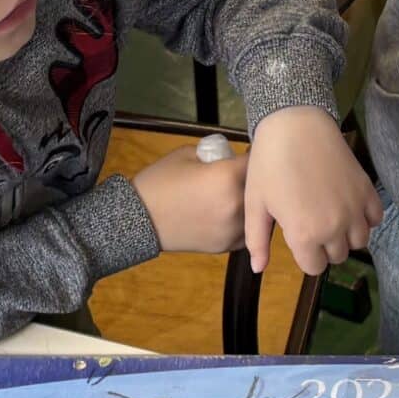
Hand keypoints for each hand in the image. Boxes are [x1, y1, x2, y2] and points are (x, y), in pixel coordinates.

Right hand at [135, 140, 249, 254]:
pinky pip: (245, 230)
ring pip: (255, 212)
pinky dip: (241, 222)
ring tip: (235, 194)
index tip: (252, 153)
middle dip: (254, 179)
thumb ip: (216, 152)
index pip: (256, 161)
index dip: (254, 155)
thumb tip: (233, 155)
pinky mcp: (226, 245)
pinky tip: (228, 212)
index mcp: (227, 177)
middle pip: (259, 188)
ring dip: (250, 203)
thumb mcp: (187, 154)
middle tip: (243, 173)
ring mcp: (232, 228)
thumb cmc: (160, 183)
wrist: (139, 219)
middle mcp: (236, 204)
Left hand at [241, 106, 380, 275]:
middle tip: (312, 224)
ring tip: (331, 217)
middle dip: (325, 247)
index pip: (315, 268)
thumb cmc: (269, 164)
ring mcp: (354, 209)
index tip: (298, 238)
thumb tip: (258, 269)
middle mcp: (334, 227)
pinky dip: (365, 218)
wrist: (295, 126)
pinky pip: (375, 219)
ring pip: (359, 242)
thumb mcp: (256, 204)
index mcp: (304, 235)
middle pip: (337, 256)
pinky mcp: (366, 190)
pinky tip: (349, 206)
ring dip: (347, 236)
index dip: (305, 256)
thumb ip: (257, 241)